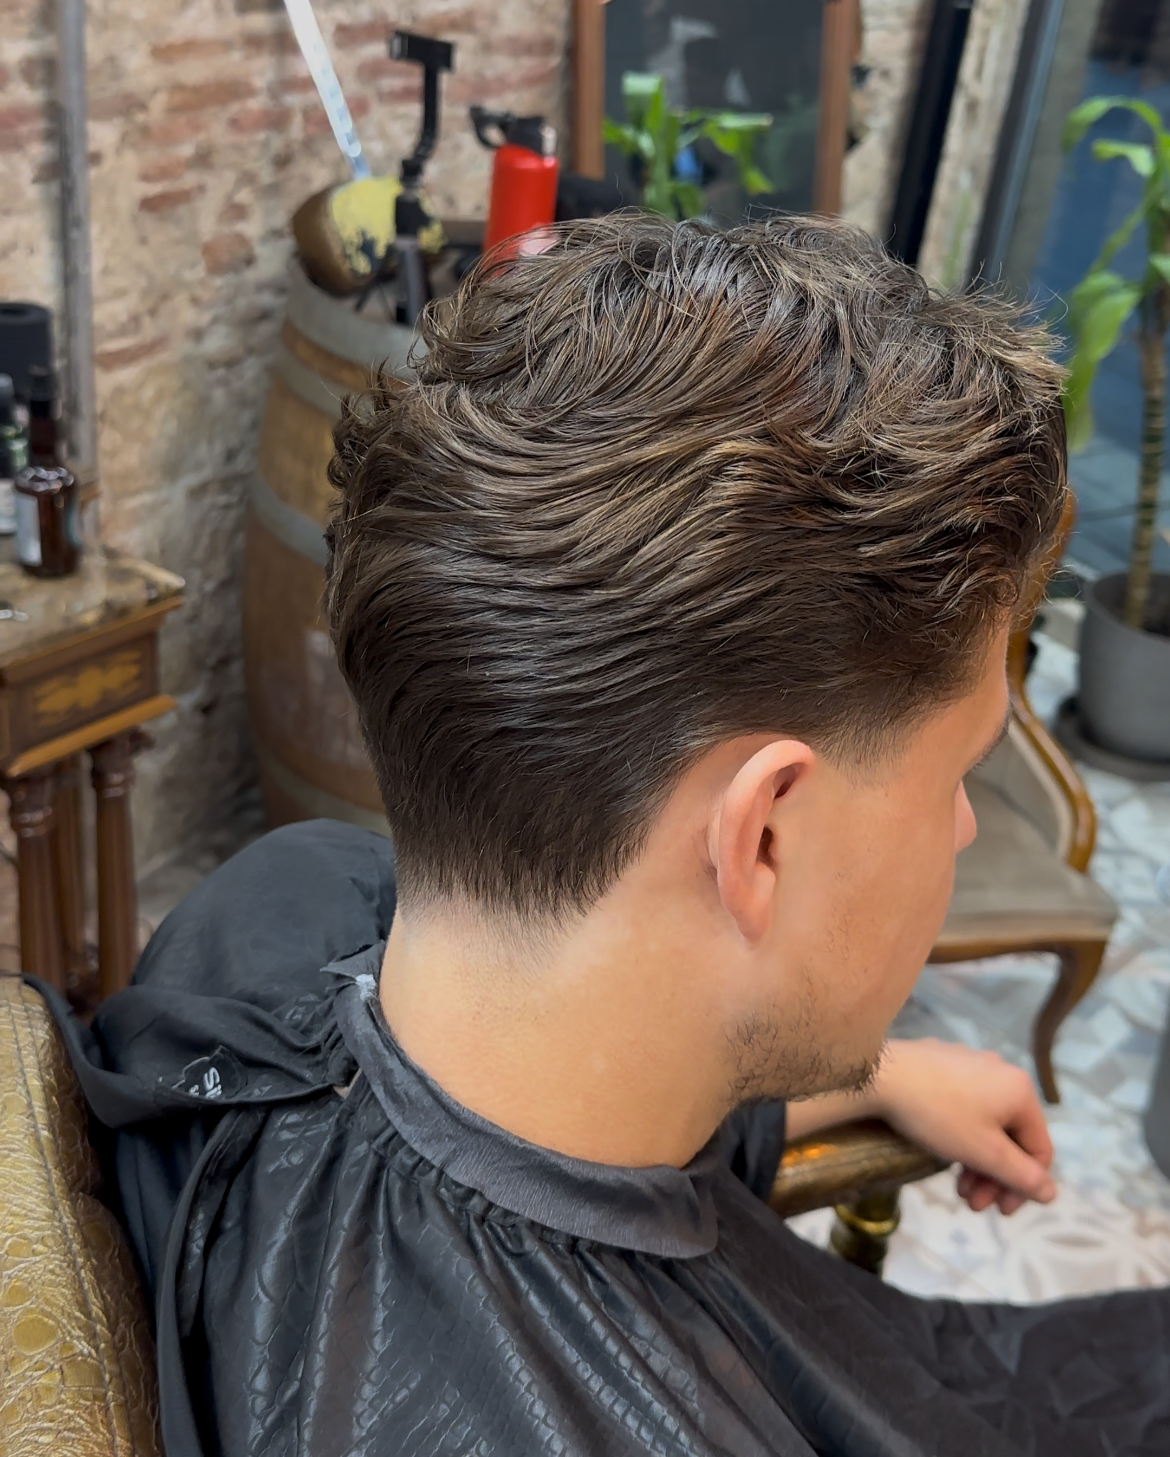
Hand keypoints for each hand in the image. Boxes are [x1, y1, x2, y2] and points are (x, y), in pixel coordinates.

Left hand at [870, 1038, 1055, 1215]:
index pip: (1039, 1149)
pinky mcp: (943, 1064)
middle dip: (994, 1177)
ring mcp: (971, 1065)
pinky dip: (961, 1136)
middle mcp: (1001, 1072)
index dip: (1025, 1187)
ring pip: (986, 1125)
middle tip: (972, 1204)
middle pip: (1011, 1138)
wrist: (878, 1074)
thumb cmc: (938, 1114)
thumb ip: (1021, 1176)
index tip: (1001, 1212)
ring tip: (957, 1189)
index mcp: (1020, 1090)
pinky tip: (943, 1154)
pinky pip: (965, 1107)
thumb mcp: (984, 1153)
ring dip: (976, 1162)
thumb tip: (1050, 1192)